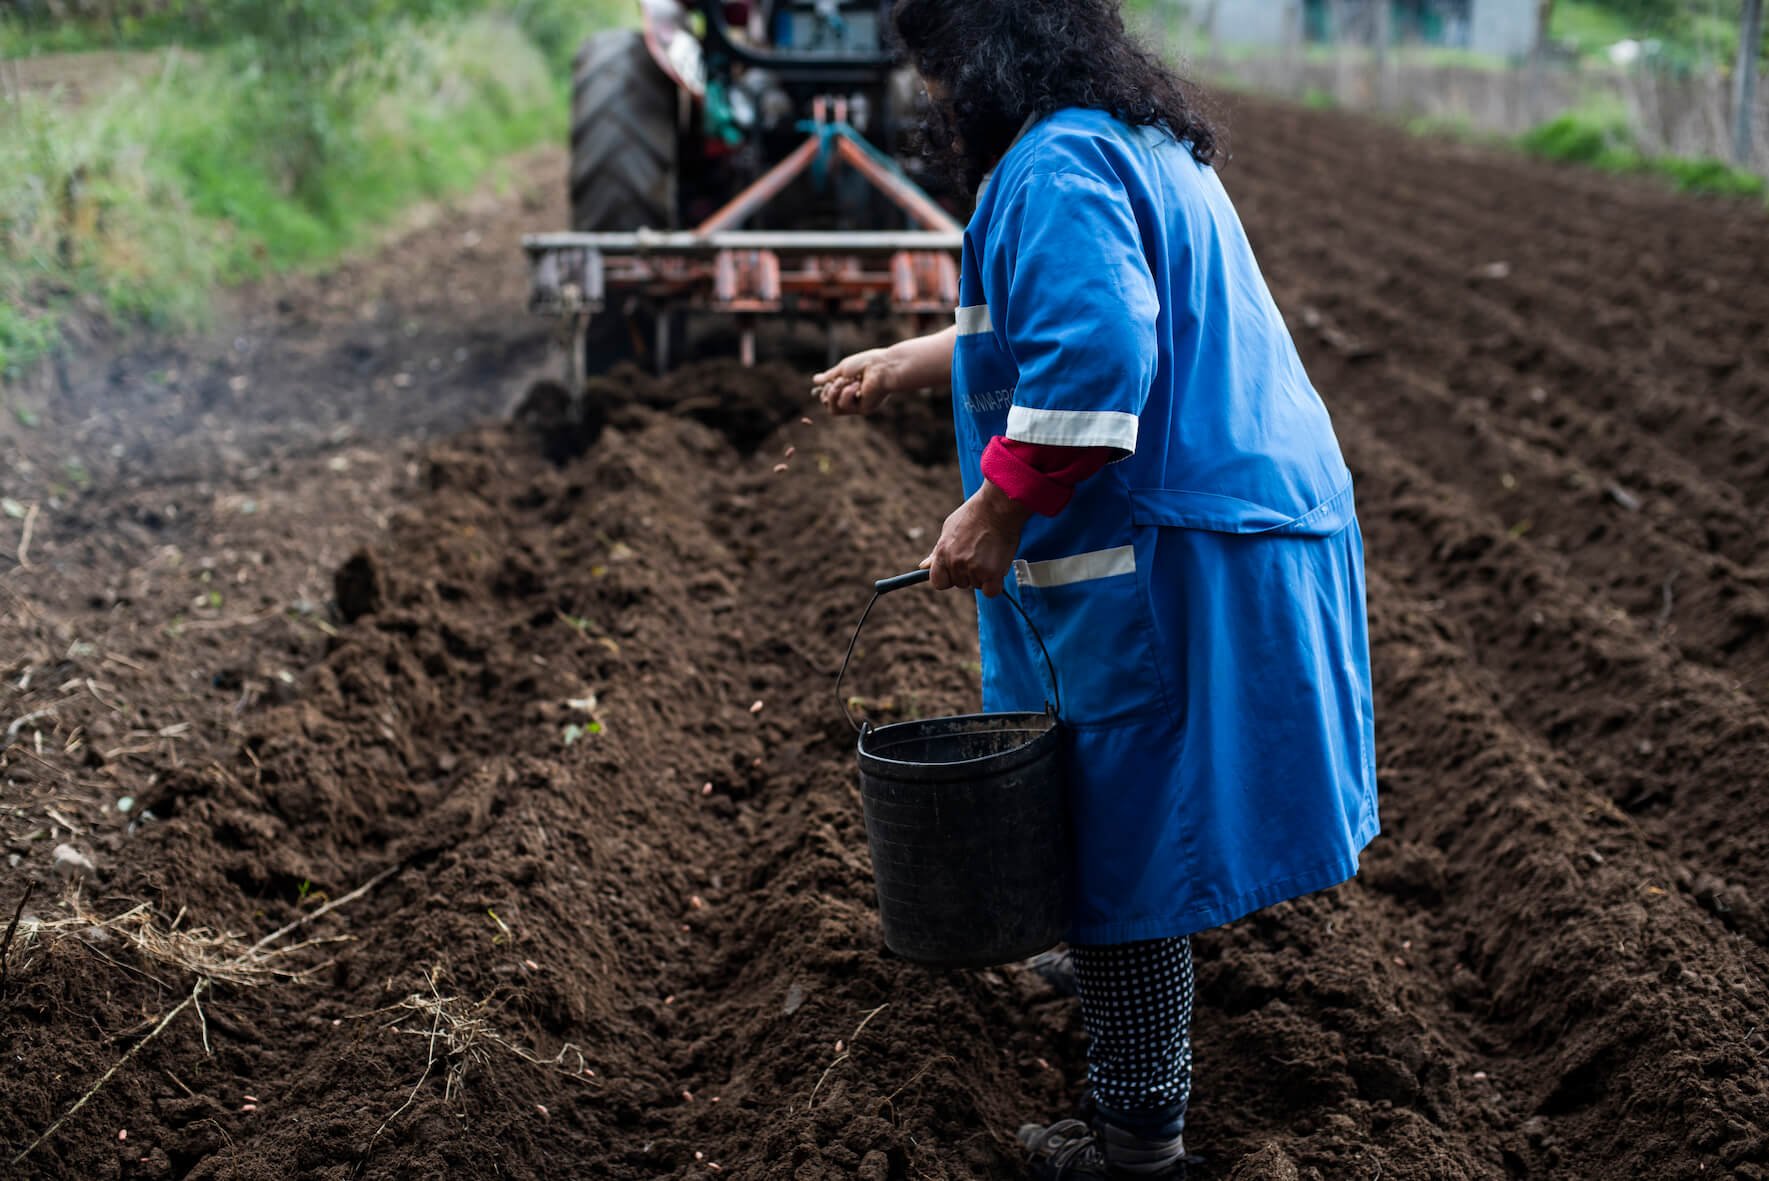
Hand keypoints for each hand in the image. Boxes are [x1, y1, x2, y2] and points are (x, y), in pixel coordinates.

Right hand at [814, 347, 898, 415]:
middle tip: (834, 382)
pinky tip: (857, 385)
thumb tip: (815, 380)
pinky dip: (846, 394)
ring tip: (844, 381)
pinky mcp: (864, 409)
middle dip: (828, 393)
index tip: (827, 381)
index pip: (830, 397)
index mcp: (850, 387)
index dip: (824, 391)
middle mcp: (854, 398)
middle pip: (830, 406)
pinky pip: (845, 406)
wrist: (883, 366)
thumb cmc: (866, 363)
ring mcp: (859, 405)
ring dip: (835, 392)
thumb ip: (830, 376)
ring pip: (834, 410)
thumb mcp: (843, 368)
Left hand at [922, 482, 1031, 597]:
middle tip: (979, 553)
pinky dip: (994, 583)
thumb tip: (923, 566)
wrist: (998, 506)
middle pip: (959, 583)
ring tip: (989, 553)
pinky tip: (996, 567)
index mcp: (943, 552)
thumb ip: (938, 552)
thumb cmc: (975, 514)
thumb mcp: (949, 529)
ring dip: (984, 575)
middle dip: (969, 573)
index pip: (938, 582)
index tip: (957, 570)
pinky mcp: (991, 573)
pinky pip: (990, 591)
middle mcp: (955, 563)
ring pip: (976, 585)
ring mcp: (973, 568)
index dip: (948, 578)